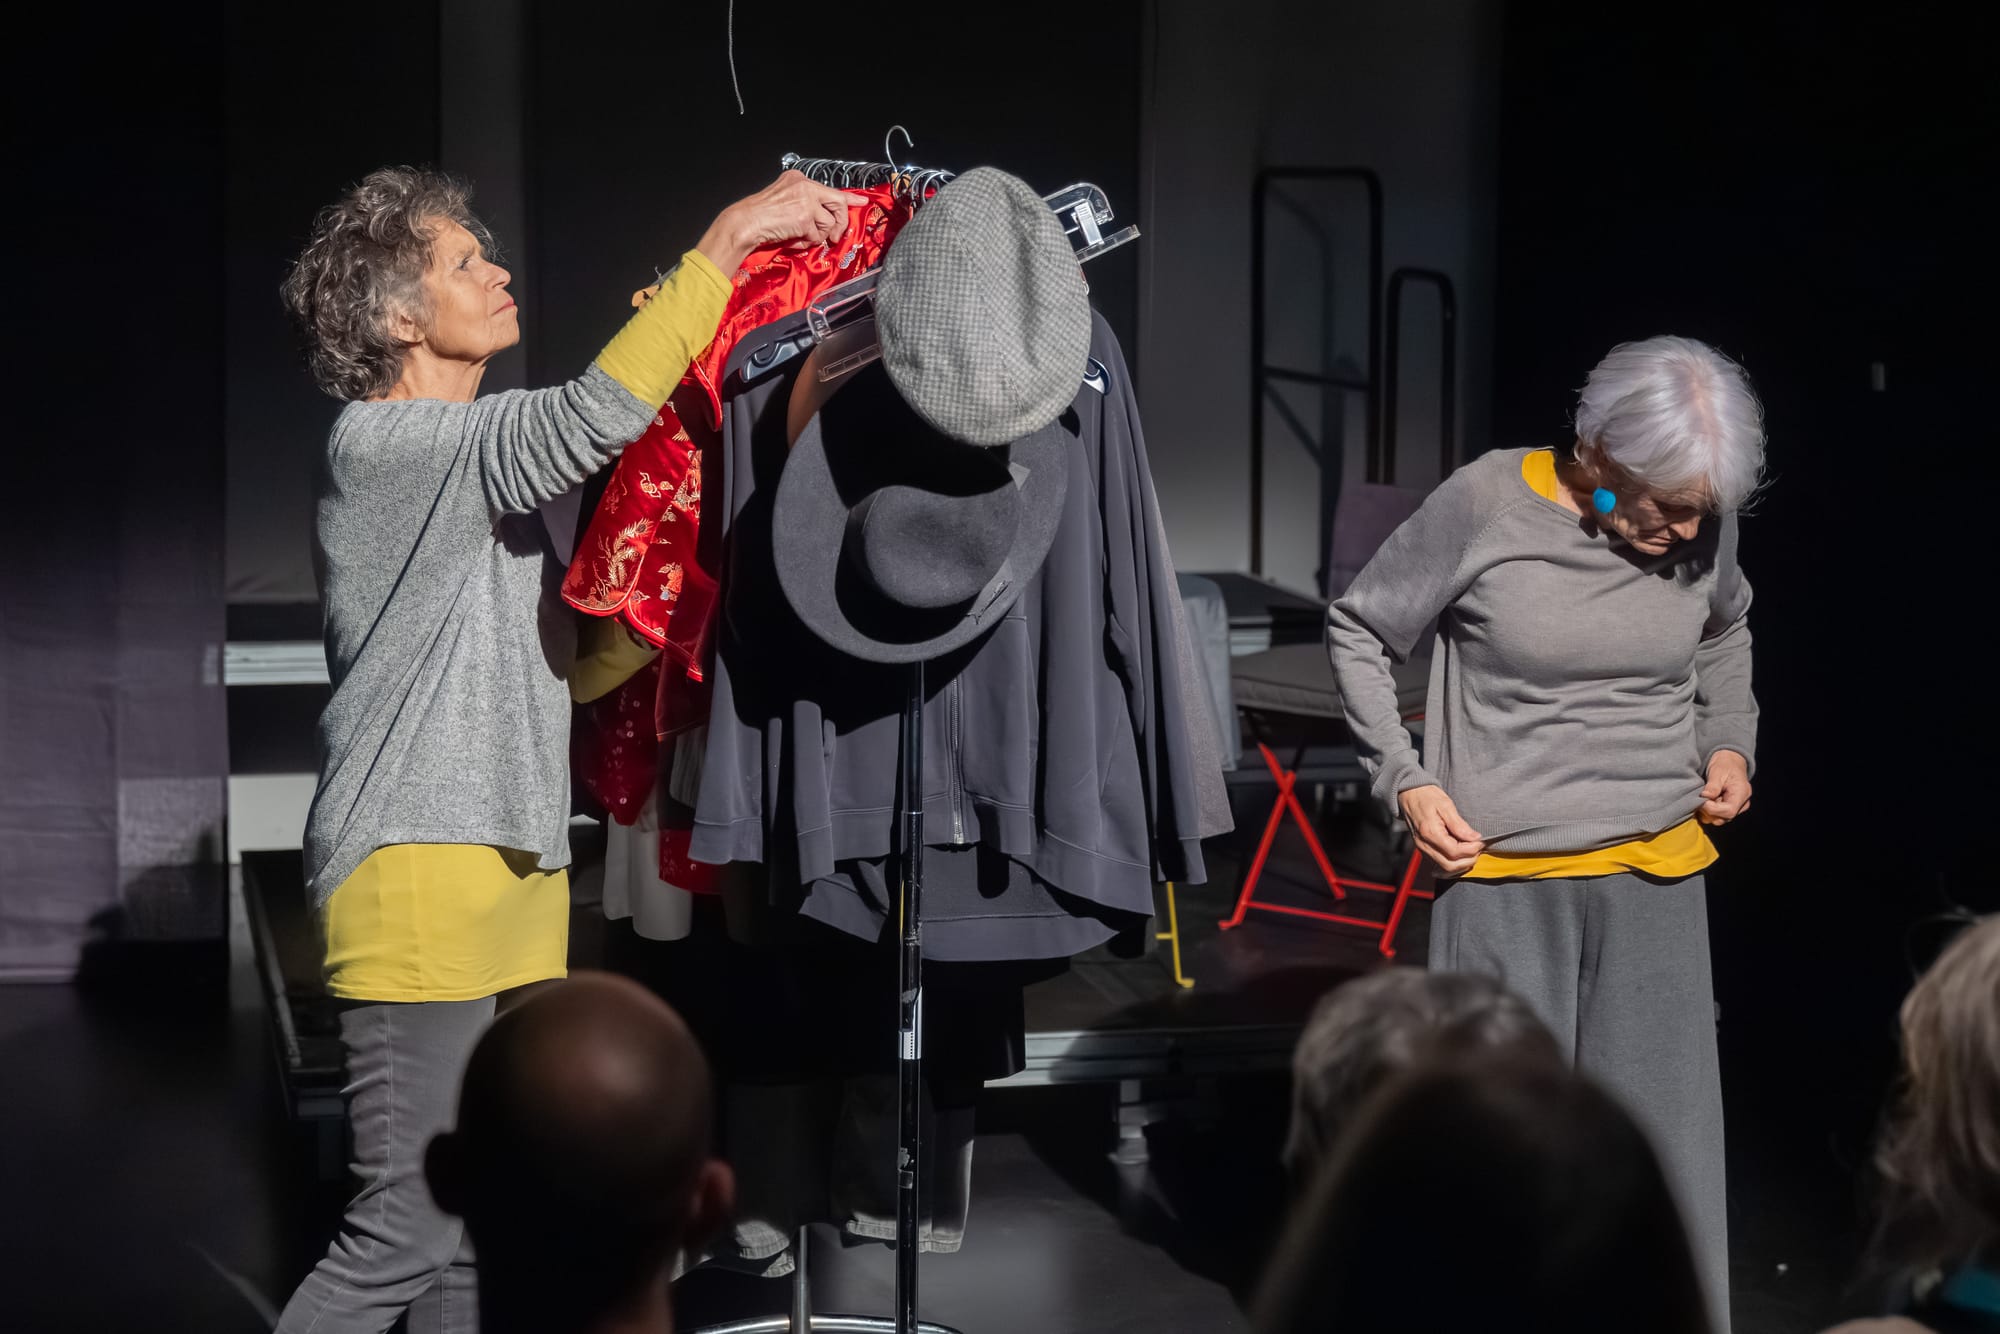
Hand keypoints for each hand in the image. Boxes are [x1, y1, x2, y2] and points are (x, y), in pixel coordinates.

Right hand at [697, 171, 864, 273]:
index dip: (849, 198)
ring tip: (801, 237)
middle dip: (840, 223)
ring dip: (818, 235)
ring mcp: (806, 200)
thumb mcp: (786, 201)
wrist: (745, 222)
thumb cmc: (761, 216)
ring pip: (829, 223)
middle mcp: (805, 185)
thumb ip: (807, 204)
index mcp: (799, 179)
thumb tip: (829, 219)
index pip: (830, 189)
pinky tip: (793, 240)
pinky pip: (817, 235)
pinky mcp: (805, 217)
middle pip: (838, 203)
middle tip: (836, 236)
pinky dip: (807, 242)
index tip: (862, 202)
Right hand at [1398, 785, 1485, 874]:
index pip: (1454, 851)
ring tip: (1471, 849)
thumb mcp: (1446, 805)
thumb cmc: (1426, 796)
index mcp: (1430, 833)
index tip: (1480, 841)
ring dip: (1461, 863)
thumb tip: (1475, 838)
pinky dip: (1454, 861)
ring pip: (1445, 867)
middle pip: (1450, 865)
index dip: (1471, 849)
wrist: (1409, 794)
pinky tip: (1461, 851)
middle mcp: (1424, 844)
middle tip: (1477, 847)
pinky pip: (1441, 862)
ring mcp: (1422, 848)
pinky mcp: (1424, 849)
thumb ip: (1459, 824)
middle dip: (1468, 860)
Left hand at [1698, 751, 1752, 824]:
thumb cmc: (1725, 764)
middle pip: (1722, 818)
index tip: (1701, 799)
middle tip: (1699, 797)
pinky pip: (1715, 816)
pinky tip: (1705, 800)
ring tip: (1704, 796)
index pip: (1729, 811)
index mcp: (1742, 794)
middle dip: (1707, 810)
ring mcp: (1735, 809)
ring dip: (1706, 811)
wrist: (1729, 762)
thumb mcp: (1718, 771)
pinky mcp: (1727, 810)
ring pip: (1717, 819)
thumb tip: (1705, 796)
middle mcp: (1741, 804)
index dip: (1712, 809)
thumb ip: (1713, 785)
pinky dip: (1707, 811)